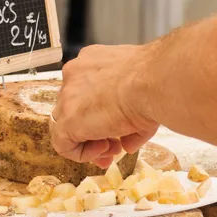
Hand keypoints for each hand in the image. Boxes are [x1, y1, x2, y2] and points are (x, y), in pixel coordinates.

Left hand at [51, 44, 159, 167]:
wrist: (153, 83)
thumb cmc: (153, 82)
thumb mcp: (141, 99)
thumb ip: (130, 123)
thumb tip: (128, 144)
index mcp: (92, 63)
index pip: (86, 93)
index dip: (100, 117)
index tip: (115, 129)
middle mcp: (76, 75)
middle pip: (75, 110)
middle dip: (94, 132)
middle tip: (113, 146)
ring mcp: (68, 96)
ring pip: (66, 126)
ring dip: (88, 143)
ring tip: (112, 149)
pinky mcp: (68, 118)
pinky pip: (63, 144)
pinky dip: (80, 153)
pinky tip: (102, 150)